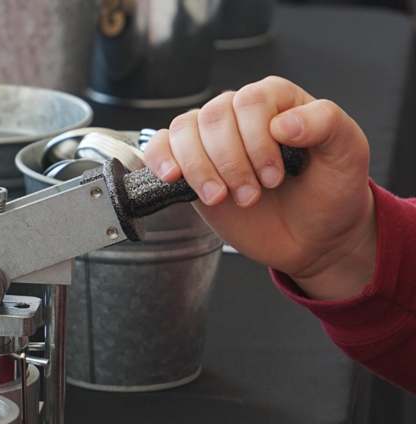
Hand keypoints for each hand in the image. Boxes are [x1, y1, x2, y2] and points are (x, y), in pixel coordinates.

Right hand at [143, 76, 375, 299]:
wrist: (311, 237)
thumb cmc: (330, 192)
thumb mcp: (349, 154)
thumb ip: (326, 124)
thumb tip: (284, 123)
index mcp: (277, 100)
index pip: (249, 101)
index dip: (257, 140)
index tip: (274, 175)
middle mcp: (239, 115)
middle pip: (212, 117)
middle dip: (230, 163)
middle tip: (252, 195)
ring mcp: (211, 141)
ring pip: (183, 131)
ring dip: (199, 169)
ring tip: (221, 198)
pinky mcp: (190, 167)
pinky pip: (160, 147)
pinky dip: (159, 159)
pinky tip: (172, 177)